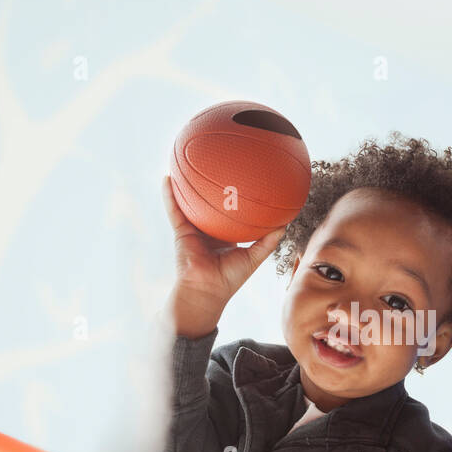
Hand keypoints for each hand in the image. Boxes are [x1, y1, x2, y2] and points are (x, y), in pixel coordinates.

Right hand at [163, 175, 282, 337]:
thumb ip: (268, 241)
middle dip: (211, 186)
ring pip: (189, 202)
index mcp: (224, 236)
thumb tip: (284, 224)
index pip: (230, 213)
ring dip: (186, 184)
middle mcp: (208, 230)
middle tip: (218, 163)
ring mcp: (193, 229)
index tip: (242, 182)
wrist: (207, 291)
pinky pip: (173, 209)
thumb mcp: (254, 258)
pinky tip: (167, 177)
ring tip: (187, 161)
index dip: (234, 199)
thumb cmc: (229, 279)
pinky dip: (168, 194)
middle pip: (209, 203)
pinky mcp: (181, 231)